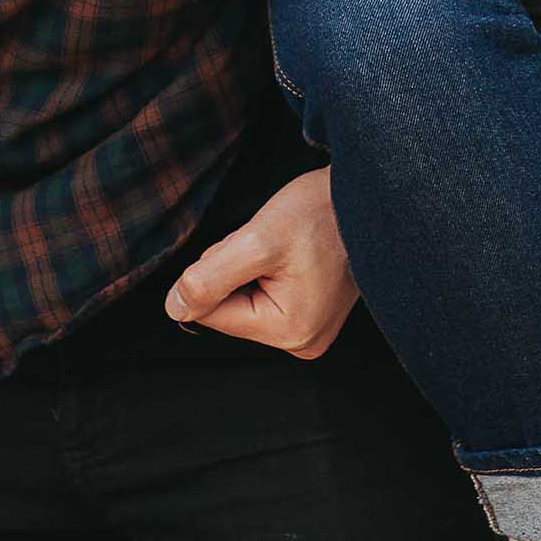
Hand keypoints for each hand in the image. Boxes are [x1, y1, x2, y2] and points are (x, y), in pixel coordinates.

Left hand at [163, 170, 358, 358]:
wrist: (366, 198)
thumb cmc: (320, 214)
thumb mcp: (257, 241)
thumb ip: (209, 278)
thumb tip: (174, 308)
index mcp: (289, 333)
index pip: (213, 313)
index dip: (216, 271)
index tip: (249, 247)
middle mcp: (301, 342)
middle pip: (228, 307)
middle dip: (235, 268)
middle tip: (271, 243)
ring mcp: (308, 329)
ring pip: (243, 298)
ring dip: (250, 266)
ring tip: (285, 245)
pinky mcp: (310, 313)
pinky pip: (264, 294)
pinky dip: (265, 269)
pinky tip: (290, 253)